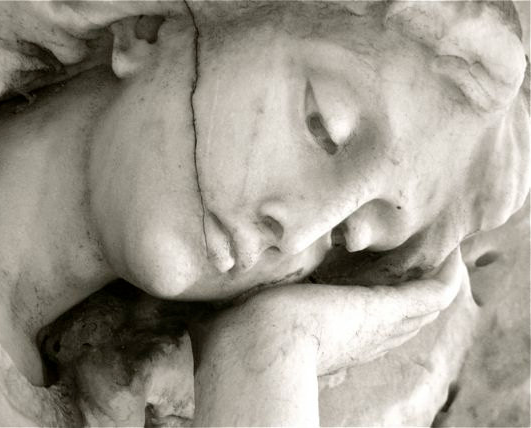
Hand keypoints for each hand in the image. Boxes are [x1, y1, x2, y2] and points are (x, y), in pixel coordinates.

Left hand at [192, 249, 464, 425]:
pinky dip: (447, 277)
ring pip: (418, 306)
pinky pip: (432, 294)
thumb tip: (193, 284)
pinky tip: (454, 255)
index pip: (356, 316)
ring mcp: (374, 324)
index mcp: (322, 329)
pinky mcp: (388, 312)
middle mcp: (354, 332)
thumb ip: (222, 294)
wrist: (249, 347)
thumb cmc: (231, 335)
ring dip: (430, 280)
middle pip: (395, 314)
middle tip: (416, 259)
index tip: (371, 275)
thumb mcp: (229, 308)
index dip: (369, 301)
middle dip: (405, 289)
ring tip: (443, 255)